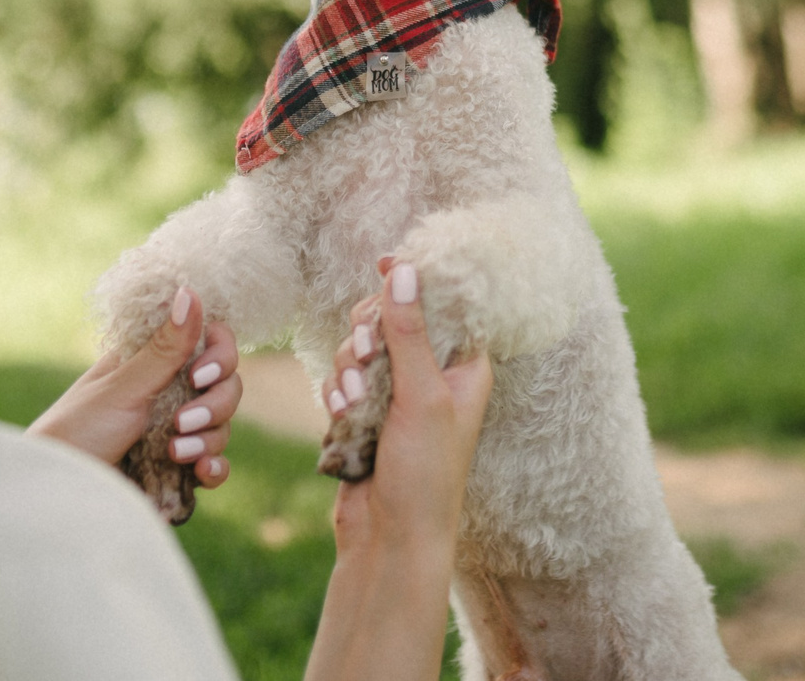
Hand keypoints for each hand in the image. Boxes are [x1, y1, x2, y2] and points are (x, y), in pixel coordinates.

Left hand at [28, 286, 241, 488]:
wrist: (58, 493)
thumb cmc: (77, 430)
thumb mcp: (123, 387)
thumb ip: (165, 348)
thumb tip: (189, 291)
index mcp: (156, 363)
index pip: (210, 344)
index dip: (219, 356)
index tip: (199, 374)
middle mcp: (171, 393)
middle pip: (225, 386)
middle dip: (215, 404)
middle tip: (181, 422)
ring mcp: (177, 433)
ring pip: (222, 425)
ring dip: (208, 439)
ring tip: (174, 453)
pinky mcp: (178, 470)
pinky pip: (214, 463)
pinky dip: (215, 467)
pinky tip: (202, 472)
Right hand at [302, 261, 491, 680]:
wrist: (391, 541)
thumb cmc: (425, 475)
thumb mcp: (422, 397)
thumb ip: (410, 333)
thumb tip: (404, 271)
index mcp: (465, 366)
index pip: (443, 302)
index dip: (414, 281)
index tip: (384, 263)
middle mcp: (434, 375)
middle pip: (392, 318)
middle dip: (369, 333)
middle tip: (366, 354)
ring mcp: (399, 394)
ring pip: (361, 348)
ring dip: (350, 368)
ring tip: (353, 402)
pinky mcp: (368, 413)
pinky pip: (345, 379)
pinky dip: (338, 392)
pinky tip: (341, 417)